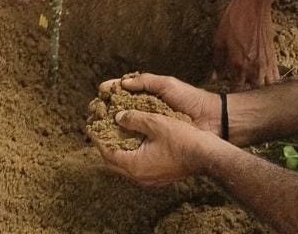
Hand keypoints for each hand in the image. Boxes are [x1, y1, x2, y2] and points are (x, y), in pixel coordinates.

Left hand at [95, 108, 220, 187]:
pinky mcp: (157, 177)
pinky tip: (133, 140)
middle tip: (101, 129)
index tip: (91, 126)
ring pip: (124, 165)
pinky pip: (136, 166)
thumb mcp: (155, 122)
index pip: (107, 153)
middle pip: (113, 162)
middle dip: (105, 145)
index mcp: (135, 165)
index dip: (98, 138)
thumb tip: (118, 117)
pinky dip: (130, 153)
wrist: (206, 155)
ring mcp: (149, 179)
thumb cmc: (182, 138)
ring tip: (115, 132)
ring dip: (118, 149)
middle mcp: (139, 176)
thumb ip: (133, 119)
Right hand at [98, 72, 221, 134]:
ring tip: (99, 126)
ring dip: (113, 125)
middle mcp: (146, 108)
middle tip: (94, 111)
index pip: (125, 89)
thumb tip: (123, 83)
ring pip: (126, 124)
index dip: (112, 89)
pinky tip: (114, 141)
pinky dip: (125, 139)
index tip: (100, 91)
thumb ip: (146, 81)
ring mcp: (150, 124)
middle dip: (108, 109)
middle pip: (121, 108)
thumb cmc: (190, 98)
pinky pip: (136, 139)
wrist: (211, 120)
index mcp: (149, 93)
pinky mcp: (155, 139)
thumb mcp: (167, 84)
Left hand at [213, 0, 280, 87]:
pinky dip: (270, 82)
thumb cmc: (234, 19)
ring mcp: (265, 63)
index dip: (231, 92)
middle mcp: (253, 67)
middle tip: (240, 92)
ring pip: (266, 87)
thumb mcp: (220, 38)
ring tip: (252, 89)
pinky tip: (264, 82)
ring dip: (260, 90)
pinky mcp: (273, 57)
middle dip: (246, 94)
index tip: (227, 92)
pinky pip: (275, 77)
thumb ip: (218, 60)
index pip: (236, 88)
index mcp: (238, 64)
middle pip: (253, 91)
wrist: (254, 5)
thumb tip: (215, 75)